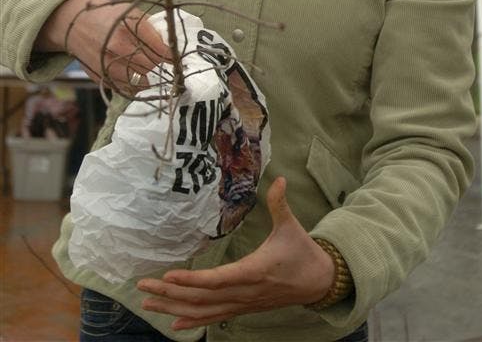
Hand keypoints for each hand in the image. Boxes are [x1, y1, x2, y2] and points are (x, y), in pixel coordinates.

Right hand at [35, 0, 171, 92]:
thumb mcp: (132, 13)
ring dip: (153, 81)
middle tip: (175, 72)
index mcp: (129, 27)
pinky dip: (137, 86)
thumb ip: (152, 29)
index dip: (174, 58)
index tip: (181, 60)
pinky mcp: (101, 77)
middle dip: (165, 70)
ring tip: (160, 78)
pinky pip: (126, 88)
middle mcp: (118, 47)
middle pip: (153, 68)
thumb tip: (172, 48)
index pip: (161, 50)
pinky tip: (142, 80)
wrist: (75, 24)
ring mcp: (108, 64)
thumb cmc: (109, 16)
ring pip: (142, 82)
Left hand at [137, 177, 334, 329]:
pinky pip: (213, 318)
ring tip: (148, 304)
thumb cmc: (302, 252)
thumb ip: (280, 203)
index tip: (167, 276)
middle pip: (202, 298)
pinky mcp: (242, 308)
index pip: (217, 279)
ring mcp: (242, 304)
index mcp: (253, 271)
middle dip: (170, 294)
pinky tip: (174, 324)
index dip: (192, 280)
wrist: (318, 282)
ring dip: (174, 308)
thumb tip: (279, 178)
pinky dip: (193, 321)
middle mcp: (244, 292)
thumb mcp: (291, 226)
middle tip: (142, 287)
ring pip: (203, 311)